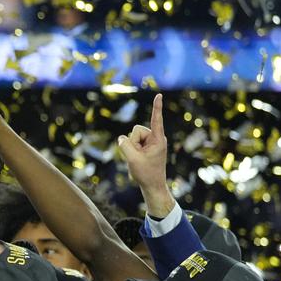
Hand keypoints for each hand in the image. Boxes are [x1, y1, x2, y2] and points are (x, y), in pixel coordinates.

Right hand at [116, 94, 173, 216]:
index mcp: (158, 139)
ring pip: (132, 137)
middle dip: (132, 142)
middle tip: (138, 157)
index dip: (156, 107)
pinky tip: (138, 160)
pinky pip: (133, 143)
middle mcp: (156, 138)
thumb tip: (121, 138)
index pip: (156, 120)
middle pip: (136, 130)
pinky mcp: (147, 147)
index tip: (159, 95)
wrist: (152, 186)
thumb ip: (124, 145)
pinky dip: (132, 151)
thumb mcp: (132, 159)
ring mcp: (151, 142)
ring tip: (139, 160)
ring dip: (132, 148)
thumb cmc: (146, 173)